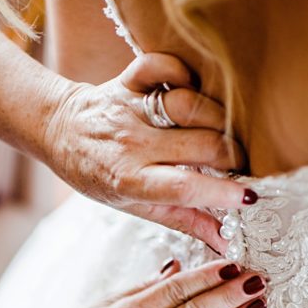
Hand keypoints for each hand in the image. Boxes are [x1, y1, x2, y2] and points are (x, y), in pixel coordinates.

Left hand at [43, 53, 257, 252]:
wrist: (58, 131)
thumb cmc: (98, 175)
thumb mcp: (133, 206)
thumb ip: (183, 220)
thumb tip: (225, 242)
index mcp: (130, 181)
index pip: (183, 187)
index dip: (221, 192)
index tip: (249, 197)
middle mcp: (131, 144)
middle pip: (201, 144)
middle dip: (233, 156)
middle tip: (239, 165)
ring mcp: (129, 109)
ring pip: (190, 105)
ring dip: (217, 118)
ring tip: (221, 132)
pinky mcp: (128, 80)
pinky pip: (162, 66)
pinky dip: (182, 72)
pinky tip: (190, 89)